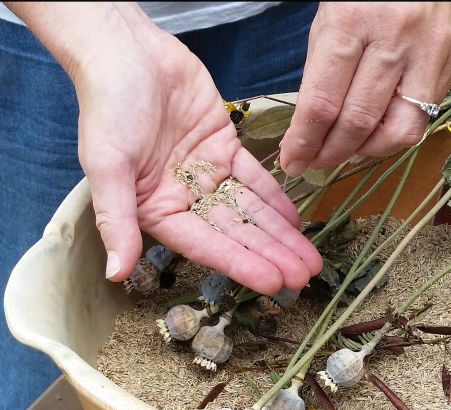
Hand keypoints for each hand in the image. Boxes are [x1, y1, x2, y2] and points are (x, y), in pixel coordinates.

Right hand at [68, 7, 321, 294]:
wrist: (128, 51)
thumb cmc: (108, 107)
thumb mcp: (107, 165)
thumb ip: (116, 220)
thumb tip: (116, 273)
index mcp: (157, 210)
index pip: (206, 245)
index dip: (240, 265)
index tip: (272, 283)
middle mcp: (185, 198)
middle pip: (236, 233)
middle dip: (270, 255)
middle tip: (305, 277)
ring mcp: (208, 174)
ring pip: (250, 210)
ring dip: (280, 234)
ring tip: (309, 259)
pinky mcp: (225, 148)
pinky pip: (255, 177)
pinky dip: (276, 197)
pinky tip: (296, 221)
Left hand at [279, 2, 450, 175]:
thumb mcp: (333, 12)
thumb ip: (322, 67)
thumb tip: (312, 124)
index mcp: (352, 20)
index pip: (322, 101)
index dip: (304, 141)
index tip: (292, 160)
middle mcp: (395, 40)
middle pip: (357, 122)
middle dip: (330, 153)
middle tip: (315, 163)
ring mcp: (430, 54)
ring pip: (397, 132)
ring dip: (365, 153)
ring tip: (347, 151)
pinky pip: (421, 118)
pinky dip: (393, 136)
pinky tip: (376, 133)